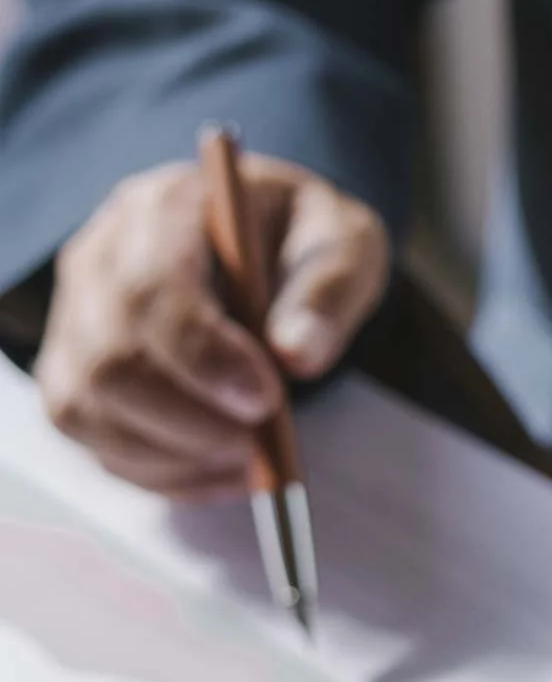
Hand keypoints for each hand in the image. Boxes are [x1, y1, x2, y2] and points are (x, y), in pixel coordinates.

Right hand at [36, 155, 387, 498]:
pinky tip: (223, 472)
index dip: (202, 356)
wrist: (268, 246)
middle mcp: (99, 260)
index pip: (151, 289)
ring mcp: (76, 318)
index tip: (265, 399)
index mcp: (162, 208)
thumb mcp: (345, 241)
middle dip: (188, 419)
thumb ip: (329, 289)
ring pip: (87, 408)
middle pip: (107, 359)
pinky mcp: (77, 372)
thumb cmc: (302, 239)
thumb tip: (299, 354)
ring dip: (171, 453)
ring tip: (250, 456)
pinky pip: (94, 439)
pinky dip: (160, 472)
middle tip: (259, 441)